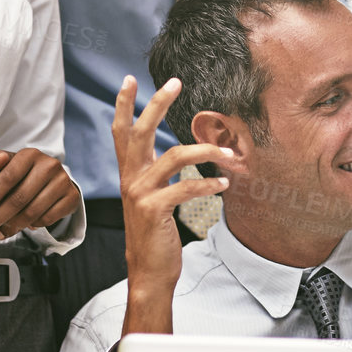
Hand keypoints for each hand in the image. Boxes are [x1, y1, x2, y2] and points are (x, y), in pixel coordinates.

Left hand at [0, 148, 79, 240]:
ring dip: (12, 227)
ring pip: (32, 211)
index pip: (8, 177)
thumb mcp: (11, 163)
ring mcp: (63, 182)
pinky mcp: (72, 197)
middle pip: (19, 198)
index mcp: (31, 154)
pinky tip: (20, 228)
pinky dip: (31, 226)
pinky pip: (47, 218)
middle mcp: (50, 166)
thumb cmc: (25, 172)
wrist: (54, 179)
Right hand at [112, 75, 231, 326]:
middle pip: (140, 132)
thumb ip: (160, 176)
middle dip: (156, 104)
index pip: (122, 132)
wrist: (149, 272)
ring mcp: (140, 194)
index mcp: (130, 174)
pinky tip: (224, 185)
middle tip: (174, 82)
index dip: (124, 105)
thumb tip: (182, 153)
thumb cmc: (156, 235)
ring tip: (229, 152)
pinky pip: (186, 187)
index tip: (129, 80)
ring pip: (174, 156)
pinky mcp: (155, 210)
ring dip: (206, 150)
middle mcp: (131, 179)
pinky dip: (209, 184)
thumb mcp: (152, 199)